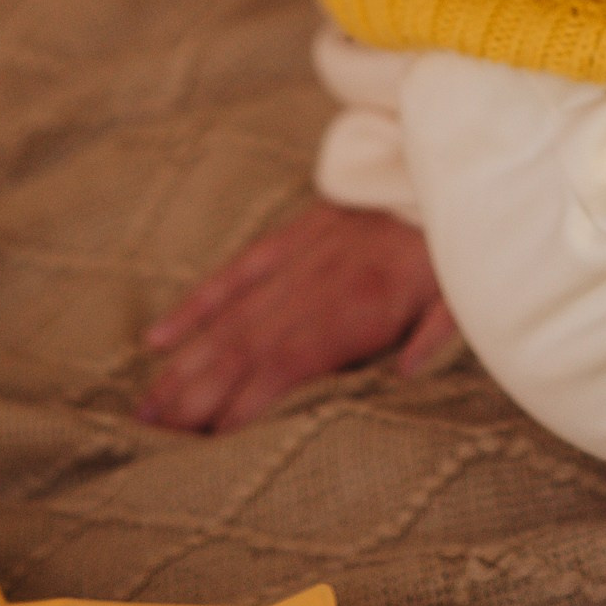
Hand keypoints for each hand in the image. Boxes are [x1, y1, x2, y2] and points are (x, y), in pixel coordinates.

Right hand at [136, 199, 455, 431]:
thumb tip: (404, 377)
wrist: (442, 157)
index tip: (206, 448)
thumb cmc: (454, 239)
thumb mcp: (461, 290)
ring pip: (231, 317)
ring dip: (185, 363)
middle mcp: (318, 282)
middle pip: (245, 348)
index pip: (288, 364)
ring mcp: (299, 255)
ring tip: (144, 408)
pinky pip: (237, 270)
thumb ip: (436, 335)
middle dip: (195, 397)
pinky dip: (196, 303)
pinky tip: (158, 336)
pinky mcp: (293, 232)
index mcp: (362, 304)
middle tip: (149, 443)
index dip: (244, 405)